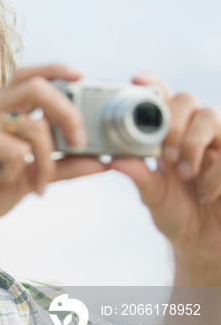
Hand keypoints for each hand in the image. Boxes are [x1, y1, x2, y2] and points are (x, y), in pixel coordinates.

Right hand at [0, 63, 107, 245]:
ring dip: (46, 162)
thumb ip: (62, 167)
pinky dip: (16, 174)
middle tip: (80, 141)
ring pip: (34, 127)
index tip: (81, 77)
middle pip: (37, 87)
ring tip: (37, 186)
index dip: (56, 70)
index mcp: (1, 114)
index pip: (29, 77)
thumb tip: (101, 161)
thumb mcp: (30, 178)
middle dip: (68, 112)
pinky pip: (16, 152)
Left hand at [109, 73, 220, 281]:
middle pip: (188, 99)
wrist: (208, 244)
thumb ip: (140, 176)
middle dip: (173, 122)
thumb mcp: (154, 197)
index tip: (137, 80)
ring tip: (184, 172)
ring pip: (211, 117)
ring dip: (193, 142)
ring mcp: (218, 144)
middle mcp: (194, 133)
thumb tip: (114, 159)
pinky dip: (215, 172)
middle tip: (165, 154)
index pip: (162, 100)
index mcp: (168, 137)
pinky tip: (205, 192)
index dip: (152, 85)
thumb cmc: (178, 216)